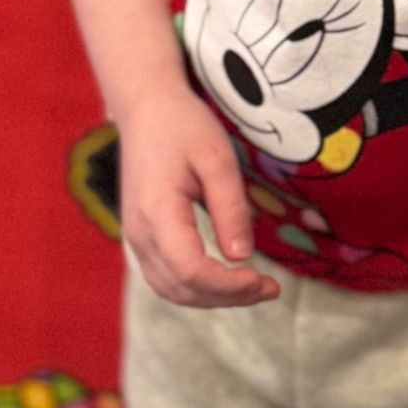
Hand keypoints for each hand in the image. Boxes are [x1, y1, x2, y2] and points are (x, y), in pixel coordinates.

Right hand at [116, 90, 279, 307]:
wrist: (146, 109)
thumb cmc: (183, 126)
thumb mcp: (217, 158)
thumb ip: (230, 208)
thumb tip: (242, 258)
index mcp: (157, 212)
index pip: (191, 270)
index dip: (229, 286)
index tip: (266, 280)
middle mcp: (139, 233)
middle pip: (182, 288)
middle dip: (228, 297)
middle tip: (271, 289)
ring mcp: (135, 237)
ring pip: (171, 290)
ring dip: (212, 298)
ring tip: (254, 287)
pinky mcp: (140, 236)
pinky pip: (165, 277)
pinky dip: (196, 288)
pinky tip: (226, 279)